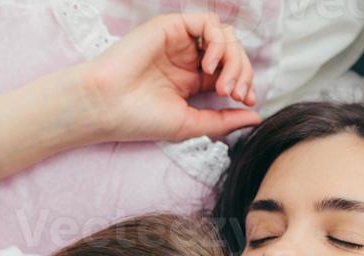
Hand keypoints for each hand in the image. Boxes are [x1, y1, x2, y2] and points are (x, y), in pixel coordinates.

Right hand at [78, 12, 261, 143]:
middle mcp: (188, 59)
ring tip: (222, 82)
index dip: (245, 83)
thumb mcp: (190, 124)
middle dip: (243, 72)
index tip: (244, 101)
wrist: (107, 106)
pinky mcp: (171, 26)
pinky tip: (209, 65)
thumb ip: (223, 120)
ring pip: (225, 35)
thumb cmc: (140, 119)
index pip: (232, 72)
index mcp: (192, 81)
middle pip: (233, 53)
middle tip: (234, 93)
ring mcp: (180, 41)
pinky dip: (217, 42)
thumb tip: (256, 116)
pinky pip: (208, 23)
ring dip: (233, 58)